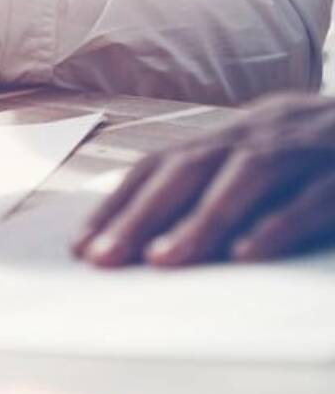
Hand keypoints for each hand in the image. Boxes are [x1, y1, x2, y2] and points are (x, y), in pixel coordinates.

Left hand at [75, 93, 334, 266]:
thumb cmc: (325, 155)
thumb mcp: (268, 158)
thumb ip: (218, 185)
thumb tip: (148, 236)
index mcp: (235, 132)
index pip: (163, 164)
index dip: (120, 202)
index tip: (83, 246)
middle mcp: (262, 132)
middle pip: (189, 170)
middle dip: (141, 215)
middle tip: (103, 260)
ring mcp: (307, 147)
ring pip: (245, 181)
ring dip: (200, 222)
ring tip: (163, 262)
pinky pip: (310, 199)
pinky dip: (276, 225)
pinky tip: (247, 255)